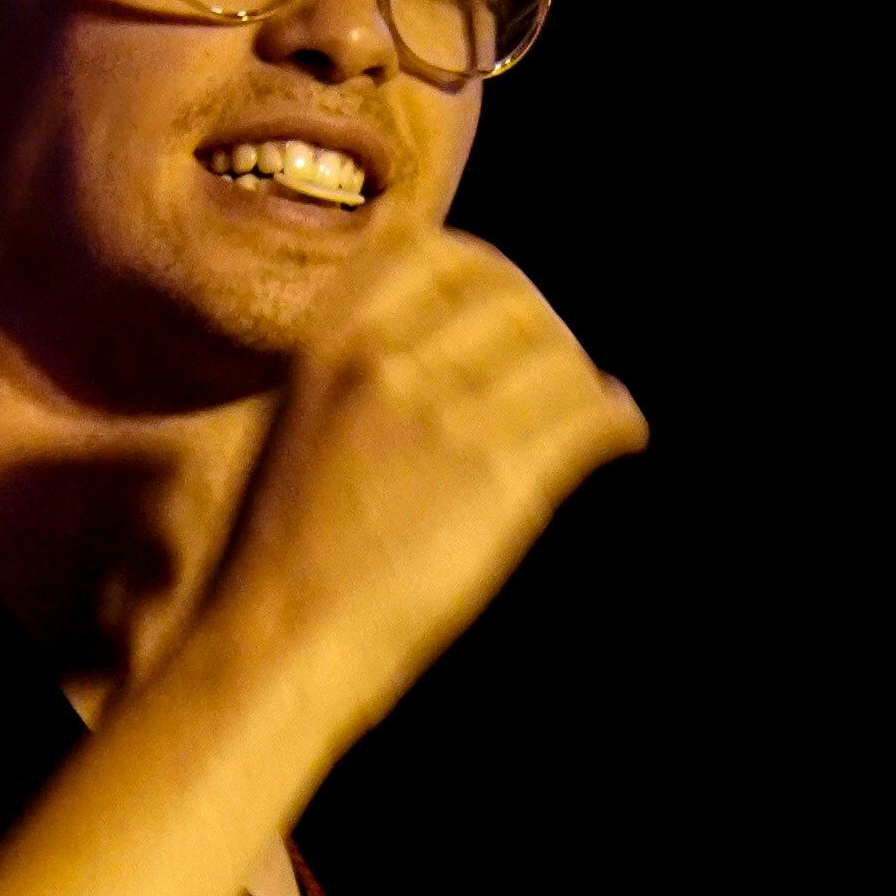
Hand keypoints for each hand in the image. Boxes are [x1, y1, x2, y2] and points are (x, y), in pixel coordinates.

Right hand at [195, 228, 646, 762]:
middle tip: (560, 367)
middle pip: (511, 300)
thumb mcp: (299, 424)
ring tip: (591, 407)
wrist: (275, 642)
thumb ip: (359, 372)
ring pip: (557, 357)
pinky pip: (586, 417)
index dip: (493, 277)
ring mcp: (444, 415)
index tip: (513, 307)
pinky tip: (620, 434)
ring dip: (583, 380)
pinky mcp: (496, 477)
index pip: (440, 254)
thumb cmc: (283, 555)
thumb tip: (441, 347)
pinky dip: (617, 420)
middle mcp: (387, 361)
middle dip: (548, 330)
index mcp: (331, 343)